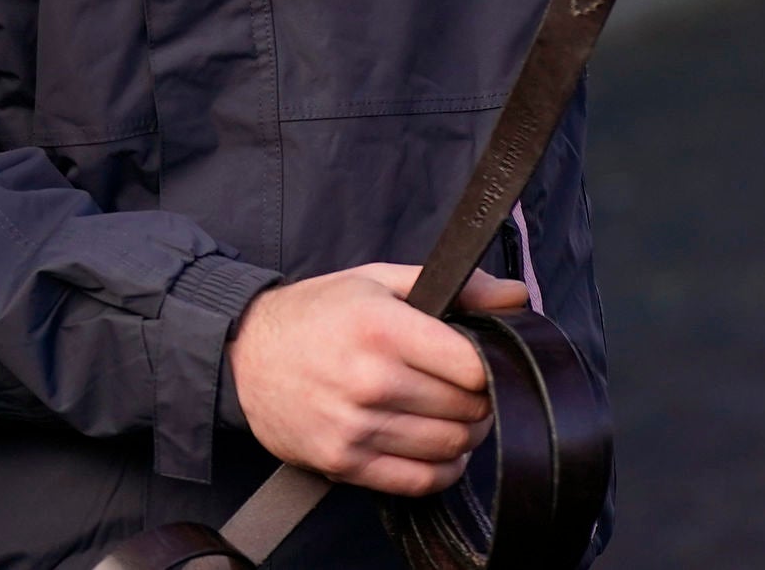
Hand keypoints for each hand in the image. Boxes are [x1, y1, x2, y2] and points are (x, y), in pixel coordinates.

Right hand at [228, 264, 528, 495]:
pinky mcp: (343, 463)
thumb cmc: (318, 313)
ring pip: (448, 446)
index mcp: (382, 328)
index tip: (481, 361)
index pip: (474, 367)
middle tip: (470, 388)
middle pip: (466, 409)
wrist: (246, 354)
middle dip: (480, 400)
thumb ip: (455, 288)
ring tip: (453, 414)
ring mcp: (354, 428)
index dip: (490, 365)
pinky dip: (442, 469)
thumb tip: (518, 298)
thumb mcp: (380, 282)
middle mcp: (369, 380)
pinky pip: (418, 481)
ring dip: (465, 435)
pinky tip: (438, 449)